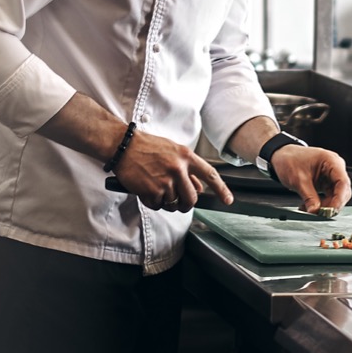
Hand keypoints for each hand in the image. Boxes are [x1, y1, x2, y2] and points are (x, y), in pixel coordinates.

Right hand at [115, 130, 233, 212]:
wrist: (123, 146)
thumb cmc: (147, 147)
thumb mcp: (173, 152)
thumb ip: (188, 169)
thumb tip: (199, 187)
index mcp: (186, 157)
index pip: (210, 175)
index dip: (221, 189)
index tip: (228, 200)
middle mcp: (178, 169)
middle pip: (191, 199)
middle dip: (185, 204)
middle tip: (177, 200)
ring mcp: (166, 181)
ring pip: (174, 204)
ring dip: (166, 202)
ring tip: (156, 189)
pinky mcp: (152, 191)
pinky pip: (157, 205)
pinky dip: (152, 202)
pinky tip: (146, 189)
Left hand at [270, 146, 351, 213]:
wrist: (281, 156)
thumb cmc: (289, 160)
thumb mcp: (298, 179)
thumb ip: (309, 196)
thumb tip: (315, 211)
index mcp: (331, 161)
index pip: (342, 182)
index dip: (339, 198)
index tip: (332, 210)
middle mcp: (334, 168)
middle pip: (342, 191)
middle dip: (332, 204)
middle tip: (320, 214)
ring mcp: (331, 175)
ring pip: (336, 195)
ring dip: (325, 206)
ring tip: (310, 210)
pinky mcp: (326, 182)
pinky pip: (328, 196)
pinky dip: (320, 203)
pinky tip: (310, 207)